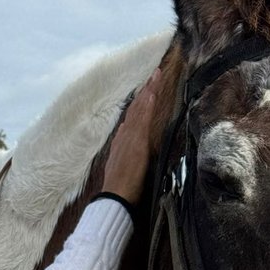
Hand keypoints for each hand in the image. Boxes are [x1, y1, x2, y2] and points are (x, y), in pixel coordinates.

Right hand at [101, 67, 161, 205]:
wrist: (114, 197)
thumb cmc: (119, 187)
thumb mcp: (120, 165)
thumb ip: (123, 149)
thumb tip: (125, 133)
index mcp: (122, 141)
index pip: (133, 116)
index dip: (140, 101)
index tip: (147, 88)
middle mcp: (125, 136)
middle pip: (136, 108)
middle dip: (145, 90)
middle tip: (154, 72)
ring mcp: (130, 138)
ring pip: (140, 110)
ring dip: (148, 92)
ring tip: (156, 75)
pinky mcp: (136, 143)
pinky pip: (142, 120)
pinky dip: (146, 106)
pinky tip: (151, 94)